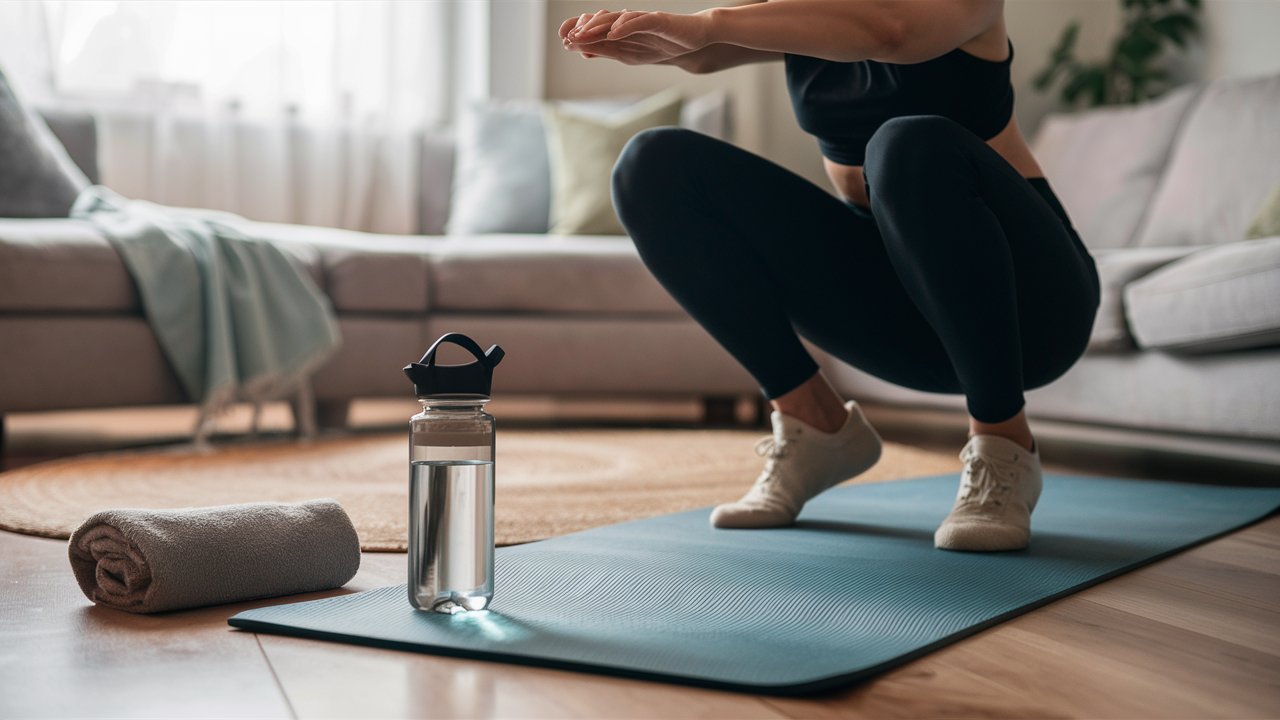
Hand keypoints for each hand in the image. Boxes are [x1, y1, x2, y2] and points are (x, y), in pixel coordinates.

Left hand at [558, 9, 710, 63]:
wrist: (695, 39)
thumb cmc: (664, 45)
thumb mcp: (632, 55)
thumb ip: (610, 51)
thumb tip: (584, 51)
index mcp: (622, 30)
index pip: (597, 30)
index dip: (581, 34)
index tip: (564, 42)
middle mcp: (629, 21)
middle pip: (602, 23)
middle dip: (584, 30)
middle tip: (567, 38)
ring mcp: (642, 19)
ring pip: (616, 19)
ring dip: (598, 27)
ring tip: (583, 35)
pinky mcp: (657, 20)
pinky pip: (639, 21)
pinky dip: (625, 26)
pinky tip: (613, 33)